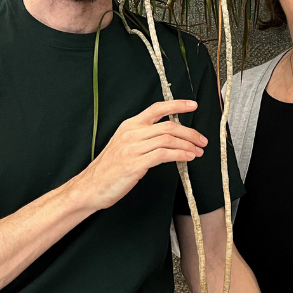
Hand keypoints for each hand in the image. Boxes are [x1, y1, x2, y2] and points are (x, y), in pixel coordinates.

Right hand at [72, 99, 206, 209]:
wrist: (90, 187)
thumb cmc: (109, 168)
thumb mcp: (125, 145)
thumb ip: (144, 137)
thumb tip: (170, 136)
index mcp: (129, 125)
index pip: (156, 108)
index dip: (176, 105)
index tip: (192, 105)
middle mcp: (131, 133)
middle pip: (168, 126)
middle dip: (190, 132)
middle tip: (202, 140)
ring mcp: (132, 148)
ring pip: (168, 139)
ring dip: (188, 145)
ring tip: (198, 152)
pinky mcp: (135, 164)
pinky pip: (163, 155)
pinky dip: (180, 155)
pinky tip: (188, 158)